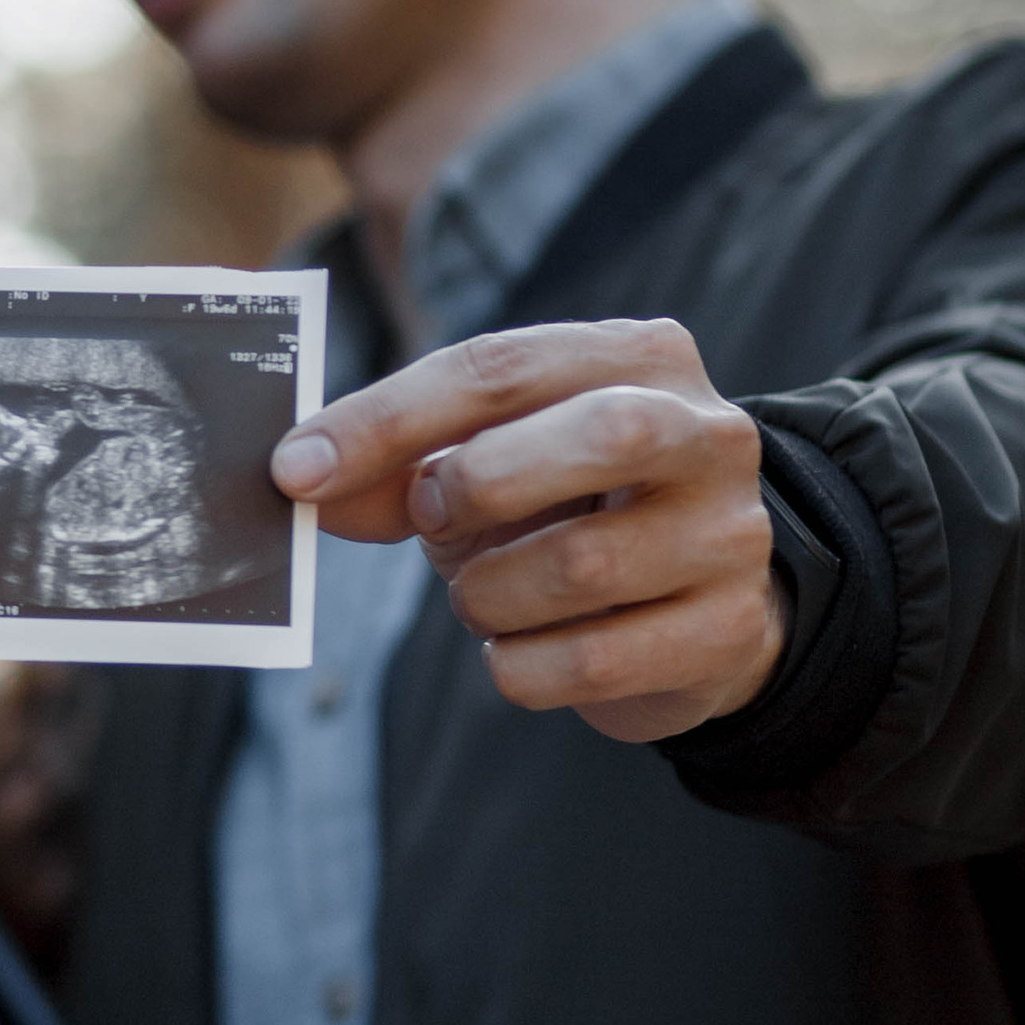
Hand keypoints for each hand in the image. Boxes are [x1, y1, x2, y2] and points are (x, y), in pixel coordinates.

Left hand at [271, 317, 783, 744]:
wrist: (692, 607)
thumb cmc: (570, 512)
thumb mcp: (487, 467)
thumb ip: (398, 465)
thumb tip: (301, 479)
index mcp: (639, 358)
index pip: (501, 366)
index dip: (385, 419)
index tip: (295, 469)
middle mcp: (706, 434)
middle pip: (598, 435)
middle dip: (480, 483)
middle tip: (428, 518)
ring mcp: (729, 535)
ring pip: (582, 566)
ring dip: (489, 595)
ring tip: (484, 597)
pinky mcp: (727, 632)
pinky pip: (591, 662)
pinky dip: (520, 667)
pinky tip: (520, 651)